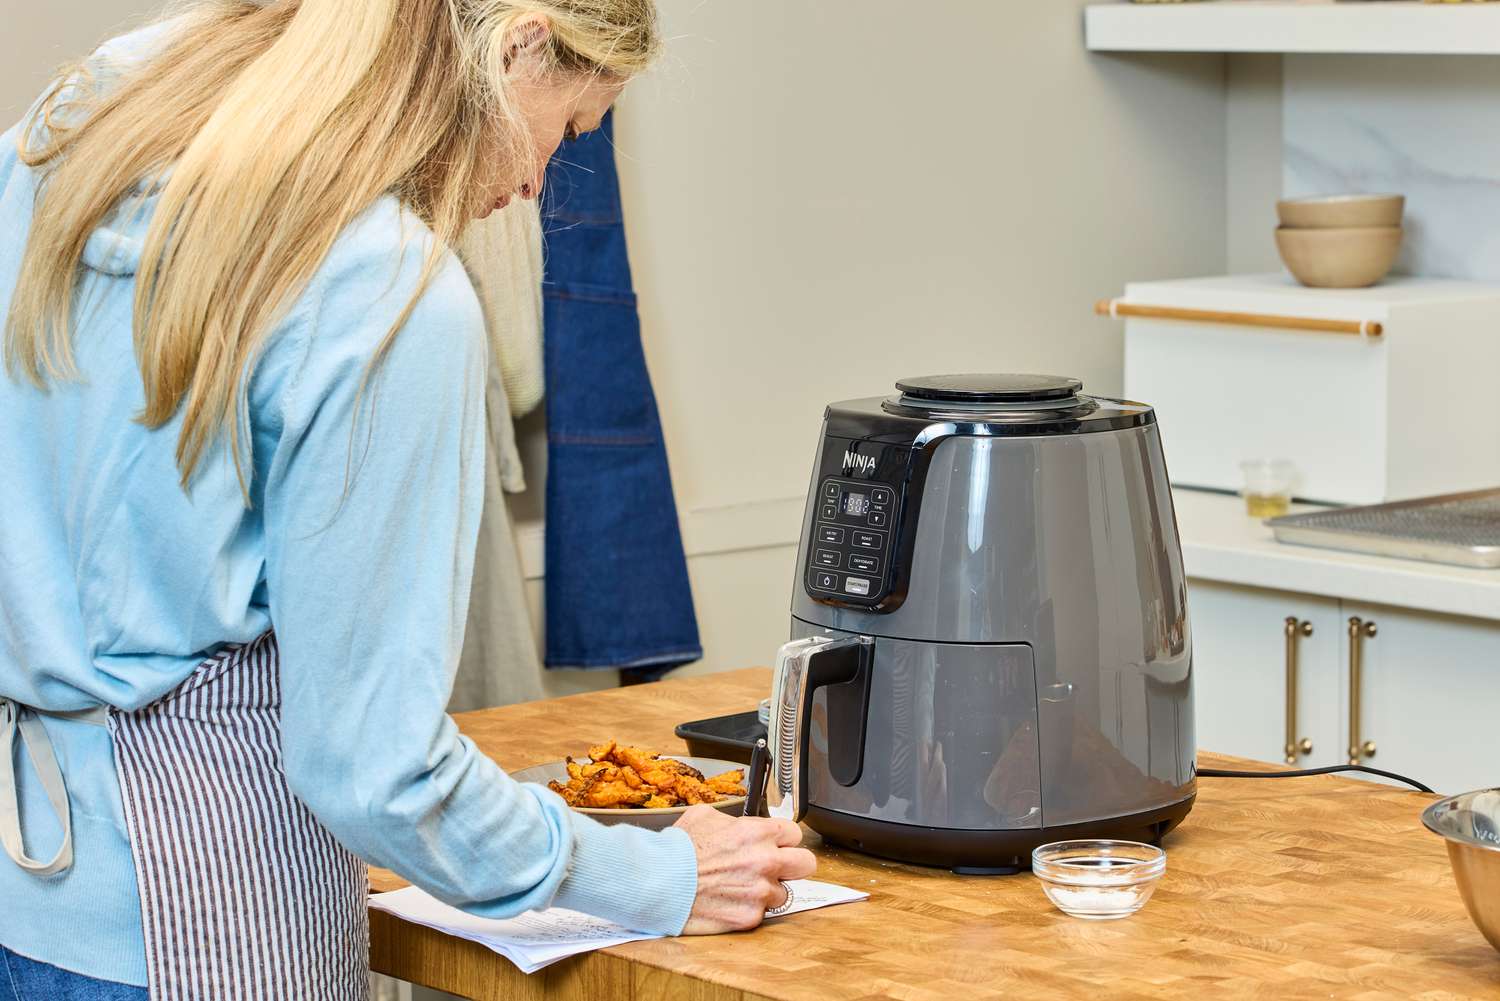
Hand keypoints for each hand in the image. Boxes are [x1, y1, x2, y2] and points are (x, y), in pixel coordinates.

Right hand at [672, 805, 816, 933]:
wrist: (657, 881)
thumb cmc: (676, 849)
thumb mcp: (705, 815)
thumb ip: (732, 820)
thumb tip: (739, 824)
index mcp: (758, 832)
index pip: (795, 833)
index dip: (783, 840)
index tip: (776, 845)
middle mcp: (765, 861)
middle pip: (807, 863)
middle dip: (793, 865)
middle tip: (777, 868)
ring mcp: (760, 891)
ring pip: (784, 894)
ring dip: (767, 891)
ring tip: (741, 888)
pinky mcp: (749, 917)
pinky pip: (761, 914)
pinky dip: (748, 909)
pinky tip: (728, 901)